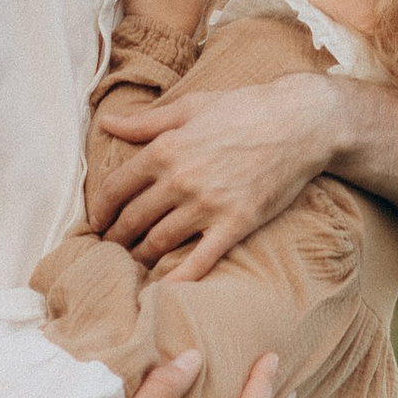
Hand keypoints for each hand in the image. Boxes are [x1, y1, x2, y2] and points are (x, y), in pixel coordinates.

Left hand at [89, 72, 341, 280]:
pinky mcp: (235, 224)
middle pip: (132, 220)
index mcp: (165, 149)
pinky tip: (164, 292)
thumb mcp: (191, 106)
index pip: (115, 188)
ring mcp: (207, 205)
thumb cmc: (245, 109)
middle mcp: (180, 180)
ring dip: (140, 257)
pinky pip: (200, 260)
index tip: (96, 222)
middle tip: (110, 248)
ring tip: (133, 264)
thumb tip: (107, 122)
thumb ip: (146, 121)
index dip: (100, 210)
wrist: (300, 124)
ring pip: (159, 242)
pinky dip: (179, 279)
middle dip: (116, 238)